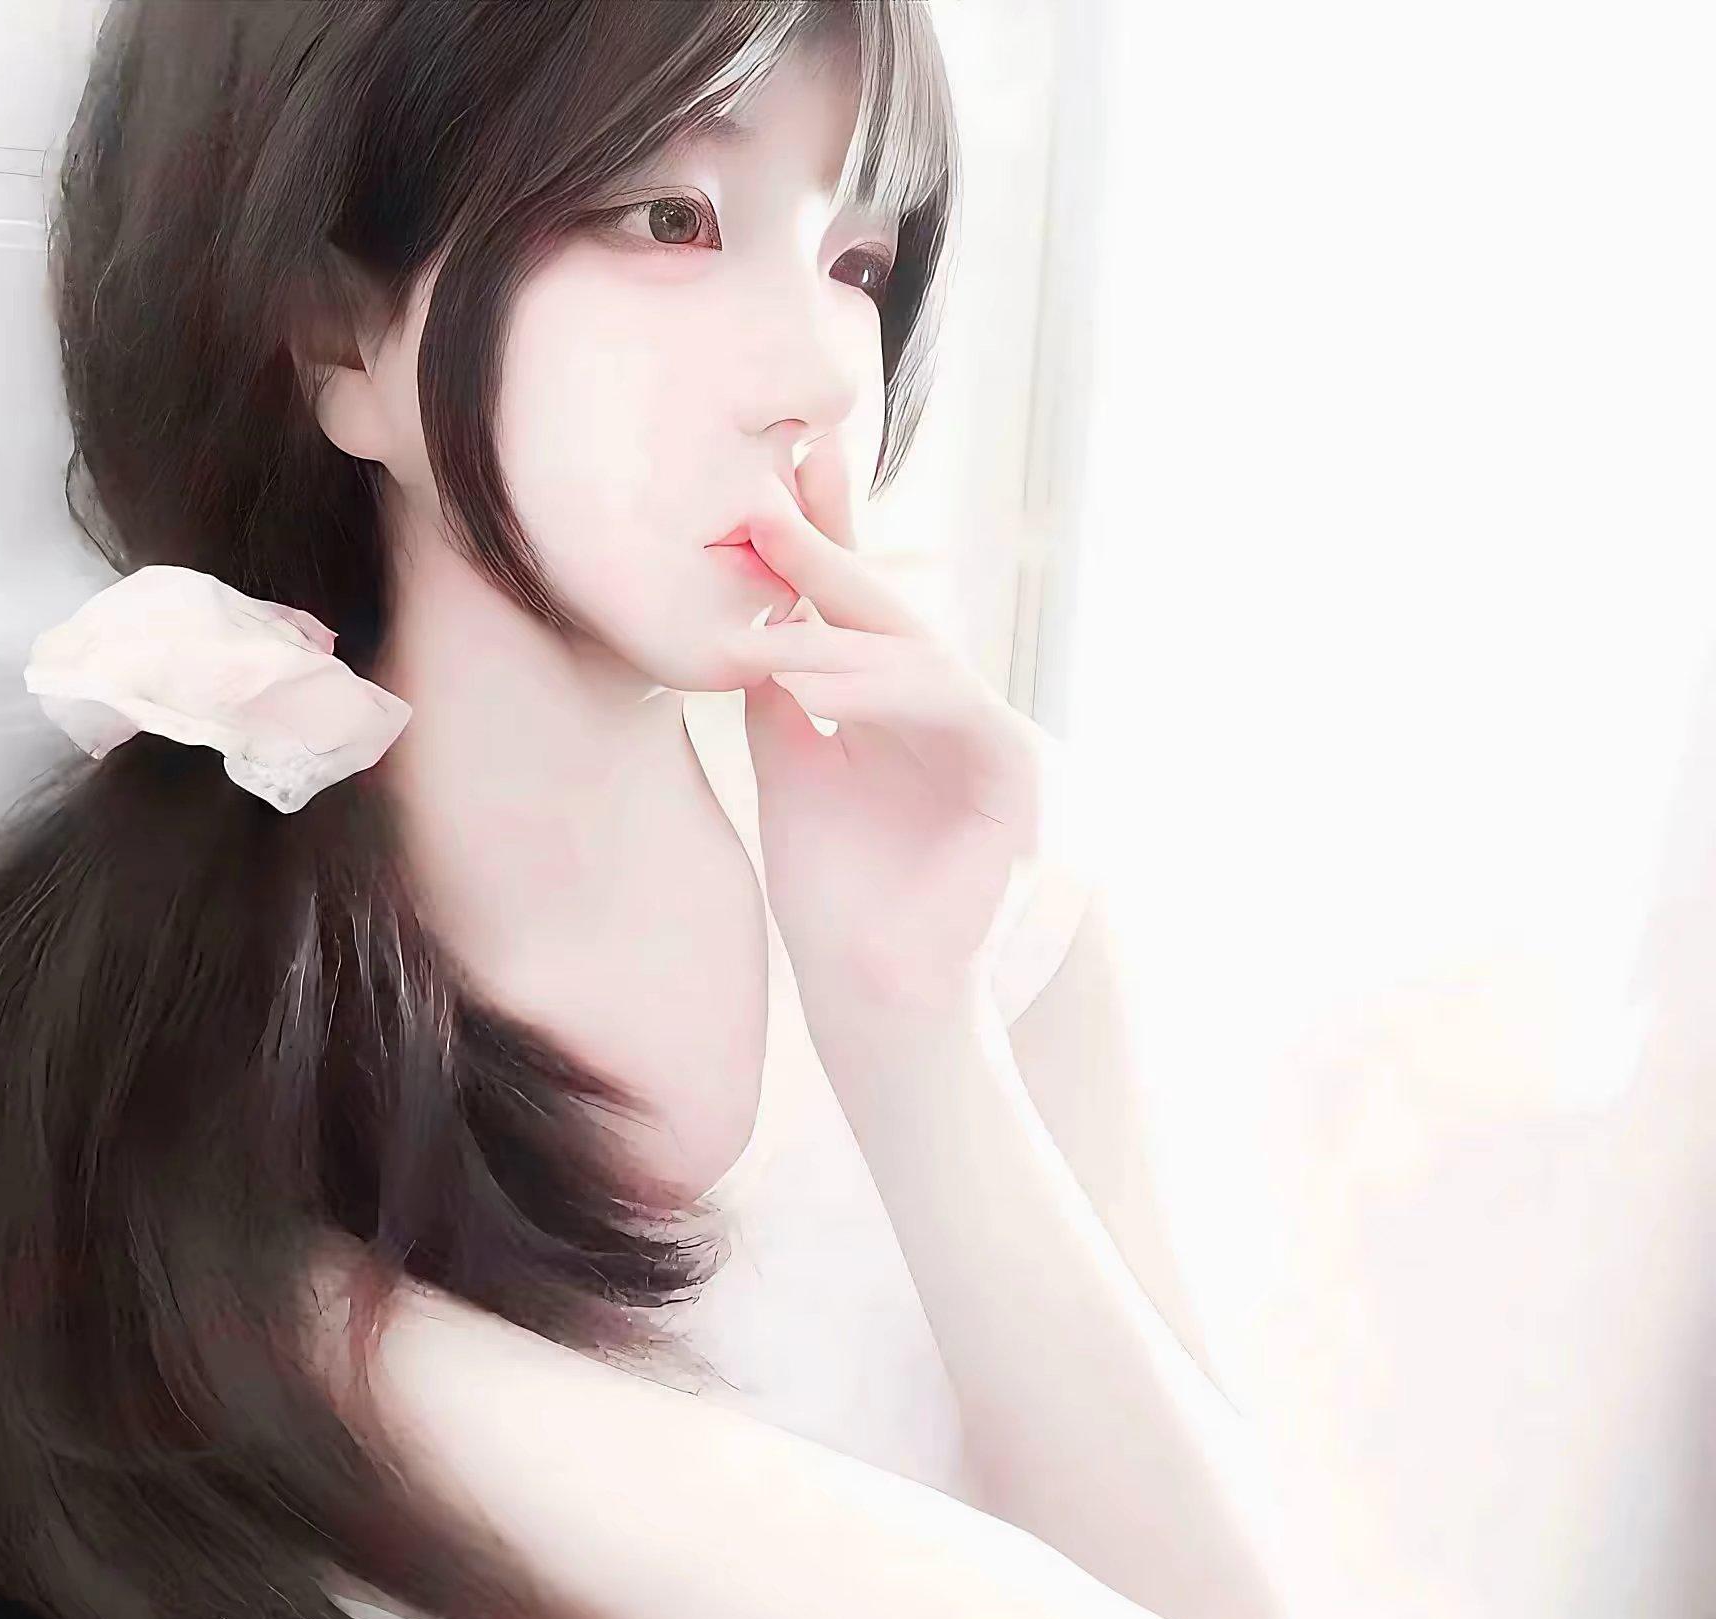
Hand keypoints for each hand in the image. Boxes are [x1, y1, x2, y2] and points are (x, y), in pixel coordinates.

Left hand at [735, 438, 1053, 1033]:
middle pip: (888, 610)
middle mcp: (942, 709)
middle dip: (828, 551)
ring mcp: (983, 734)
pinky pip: (950, 706)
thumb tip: (753, 612)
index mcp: (891, 706)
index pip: (853, 614)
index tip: (766, 483)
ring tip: (765, 631)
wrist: (871, 986)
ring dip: (839, 636)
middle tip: (770, 495)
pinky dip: (883, 692)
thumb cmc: (833, 894)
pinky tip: (813, 684)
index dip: (816, 546)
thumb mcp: (790, 770)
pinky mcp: (1012, 771)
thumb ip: (780, 694)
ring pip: (917, 654)